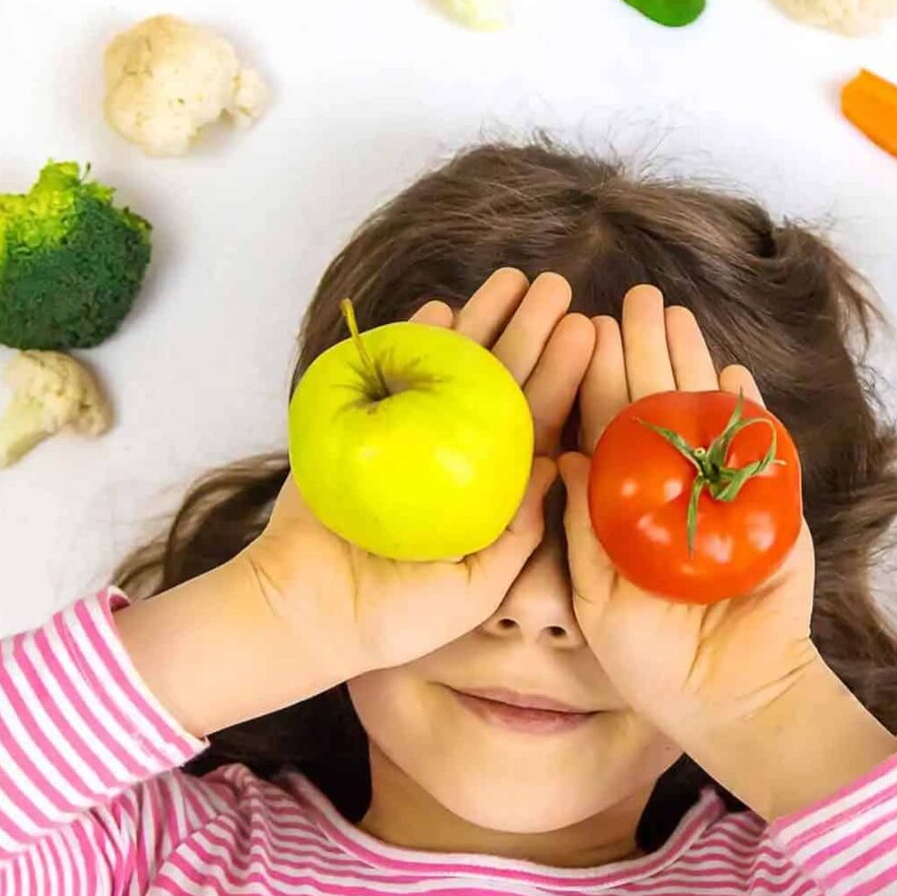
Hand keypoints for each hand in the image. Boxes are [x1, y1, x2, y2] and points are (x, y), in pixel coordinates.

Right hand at [242, 269, 593, 682]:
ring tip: (509, 279)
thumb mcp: (477, 588)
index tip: (590, 332)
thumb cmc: (398, 616)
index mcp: (490, 491)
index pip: (536, 424)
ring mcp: (404, 435)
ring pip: (450, 369)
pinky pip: (386, 373)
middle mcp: (453, 455)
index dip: (563, 379)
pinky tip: (439, 308)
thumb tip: (560, 463)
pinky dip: (409, 340)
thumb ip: (518, 534)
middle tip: (557, 286)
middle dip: (529, 333)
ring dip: (479, 323)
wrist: (306, 614)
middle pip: (500, 384)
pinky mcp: (355, 426)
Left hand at [556, 285, 825, 748]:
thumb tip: (564, 459)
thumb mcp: (596, 600)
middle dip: (646, 350)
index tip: (584, 329)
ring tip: (679, 316)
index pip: (607, 430)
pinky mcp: (771, 510)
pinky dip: (749, 417)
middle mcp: (671, 491)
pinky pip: (761, 453)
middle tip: (635, 297)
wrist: (730, 697)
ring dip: (694, 365)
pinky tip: (733, 377)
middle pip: (656, 407)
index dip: (597, 380)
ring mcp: (723, 495)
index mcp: (623, 508)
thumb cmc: (650, 661)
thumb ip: (582, 532)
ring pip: (706, 417)